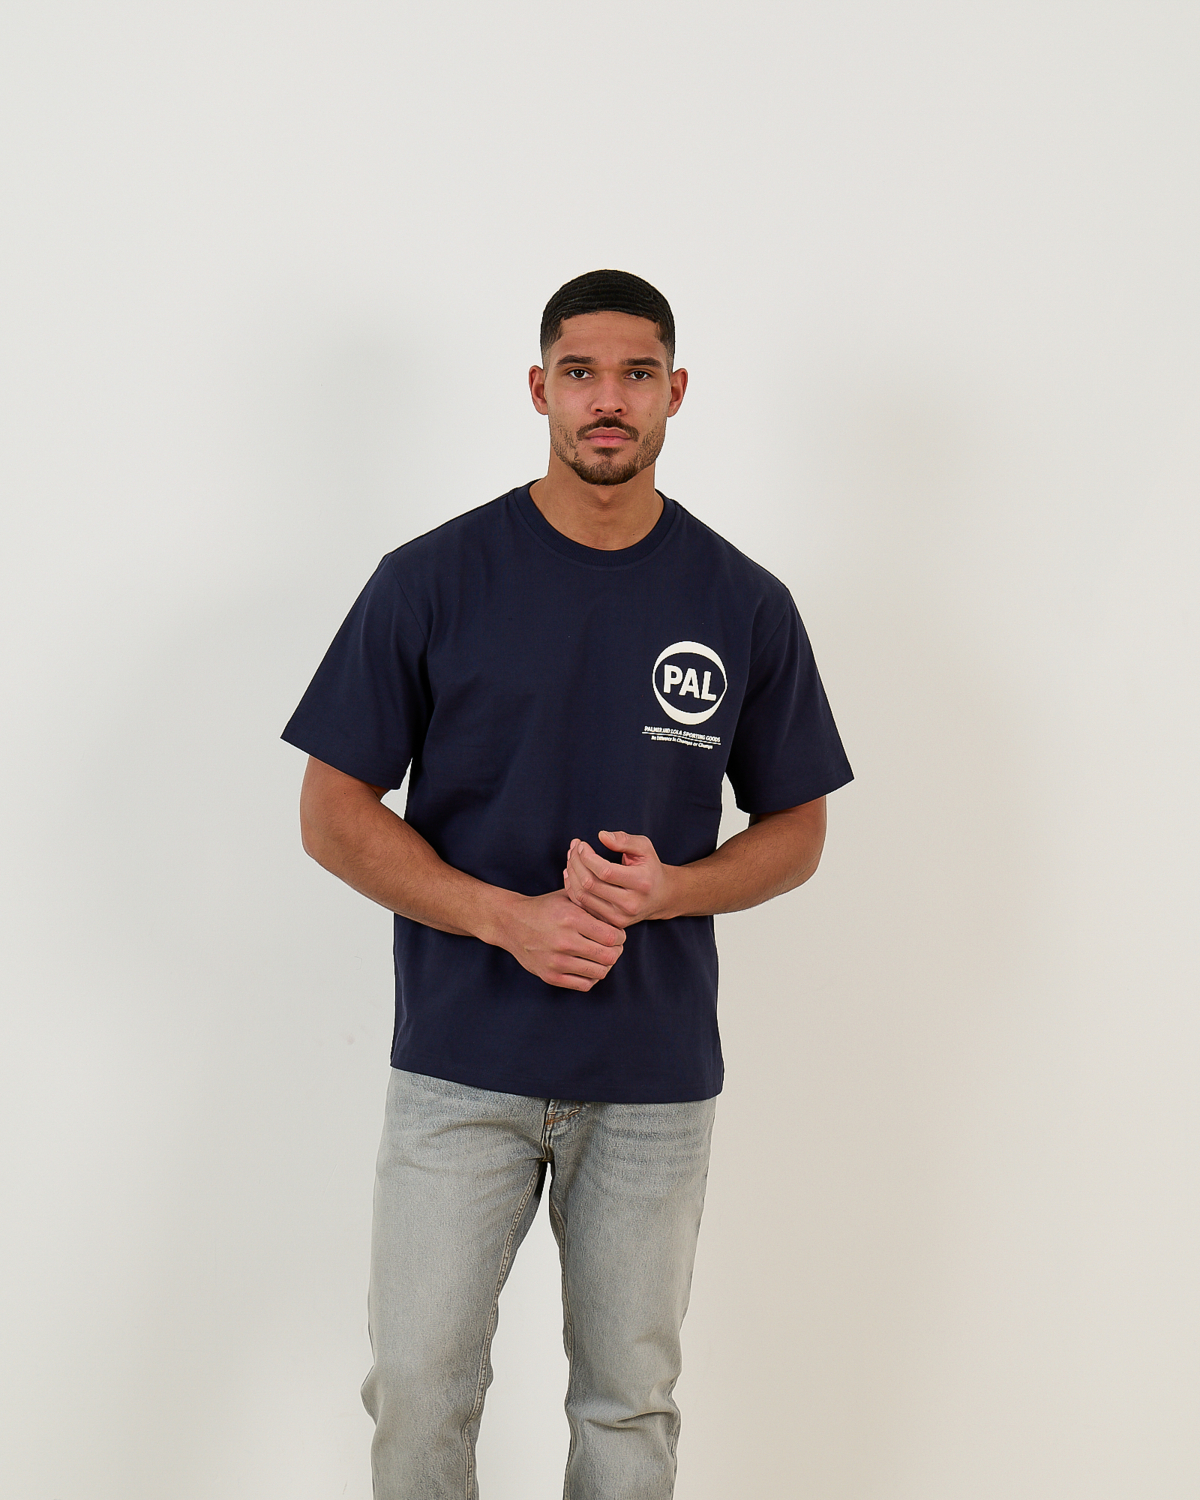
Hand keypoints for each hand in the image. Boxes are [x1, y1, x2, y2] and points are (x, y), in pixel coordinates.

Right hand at [495, 889, 625, 990]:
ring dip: (606, 965)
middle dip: (616, 951)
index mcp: (571, 918)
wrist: (512, 923)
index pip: (612, 936)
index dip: (620, 936)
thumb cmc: (545, 908)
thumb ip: (593, 903)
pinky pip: (584, 985)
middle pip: (609, 956)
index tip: (617, 934)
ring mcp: (556, 962)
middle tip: (613, 946)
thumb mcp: (568, 897)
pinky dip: (592, 978)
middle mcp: (564, 941)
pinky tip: (590, 967)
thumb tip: (620, 914)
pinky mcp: (550, 976)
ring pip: (599, 972)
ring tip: (602, 956)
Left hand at [563, 831, 676, 927]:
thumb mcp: (644, 848)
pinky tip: (571, 874)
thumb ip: (624, 840)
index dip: (588, 857)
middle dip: (576, 863)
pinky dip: (572, 889)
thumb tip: (602, 836)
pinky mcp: (610, 923)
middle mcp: (631, 904)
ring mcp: (619, 917)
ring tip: (571, 859)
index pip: (605, 871)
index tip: (582, 844)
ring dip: (571, 875)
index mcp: (641, 883)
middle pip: (590, 884)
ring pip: (583, 896)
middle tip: (573, 849)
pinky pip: (582, 906)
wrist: (660, 897)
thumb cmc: (649, 868)